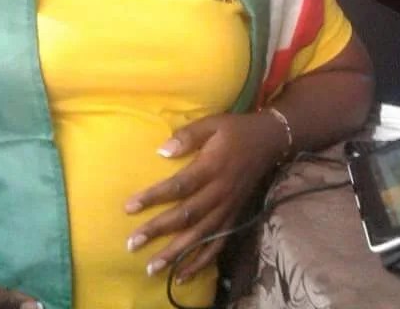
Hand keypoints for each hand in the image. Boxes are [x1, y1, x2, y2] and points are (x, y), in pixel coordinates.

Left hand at [123, 112, 287, 283]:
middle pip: (186, 215)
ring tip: (153, 268)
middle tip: (132, 244)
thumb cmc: (235, 131)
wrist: (270, 141)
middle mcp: (220, 192)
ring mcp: (228, 208)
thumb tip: (161, 151)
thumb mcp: (212, 123)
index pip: (179, 185)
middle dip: (158, 231)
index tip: (129, 207)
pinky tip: (182, 276)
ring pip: (200, 236)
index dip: (154, 197)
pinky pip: (217, 244)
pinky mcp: (234, 218)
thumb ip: (188, 136)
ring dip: (177, 254)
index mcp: (212, 167)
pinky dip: (201, 262)